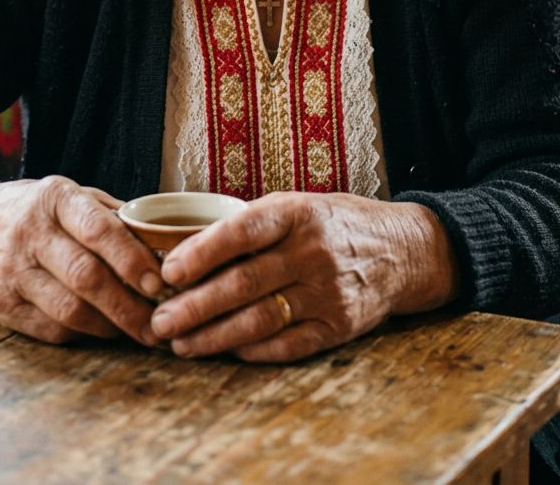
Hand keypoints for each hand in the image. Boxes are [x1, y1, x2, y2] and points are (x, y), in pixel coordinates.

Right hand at [0, 175, 173, 345]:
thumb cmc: (37, 211)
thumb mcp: (72, 195)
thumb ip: (113, 216)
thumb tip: (166, 246)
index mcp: (55, 197)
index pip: (99, 230)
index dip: (132, 260)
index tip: (160, 283)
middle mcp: (29, 231)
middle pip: (86, 277)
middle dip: (128, 306)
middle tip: (159, 323)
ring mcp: (10, 270)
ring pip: (68, 310)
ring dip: (110, 327)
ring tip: (139, 333)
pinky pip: (50, 329)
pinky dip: (83, 335)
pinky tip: (104, 332)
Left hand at [150, 192, 458, 362]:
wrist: (400, 250)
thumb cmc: (331, 224)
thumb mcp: (296, 207)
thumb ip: (250, 226)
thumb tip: (183, 250)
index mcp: (296, 213)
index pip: (241, 231)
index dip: (201, 253)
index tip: (168, 272)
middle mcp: (312, 252)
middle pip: (243, 283)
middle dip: (194, 306)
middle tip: (159, 321)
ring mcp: (328, 292)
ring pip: (260, 320)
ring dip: (214, 336)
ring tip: (181, 344)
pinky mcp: (339, 326)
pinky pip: (288, 345)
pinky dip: (253, 351)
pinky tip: (226, 352)